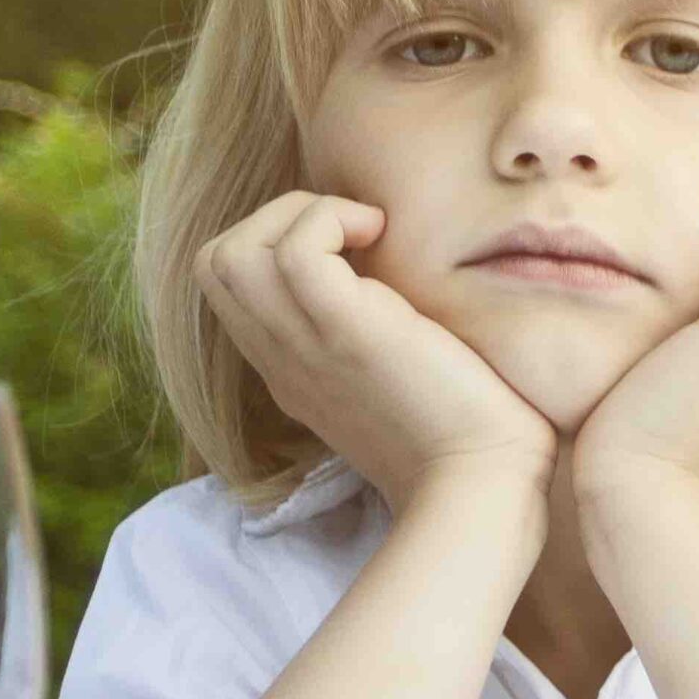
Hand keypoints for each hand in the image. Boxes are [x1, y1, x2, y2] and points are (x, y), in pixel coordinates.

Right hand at [194, 190, 558, 503]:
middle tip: (352, 231)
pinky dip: (330, 218)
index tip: (350, 248)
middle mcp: (284, 360)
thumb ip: (375, 342)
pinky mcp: (346, 332)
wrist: (484, 483)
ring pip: (230, 252)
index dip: (276, 243)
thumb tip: (393, 283)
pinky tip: (382, 234)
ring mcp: (306, 347)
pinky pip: (295, 250)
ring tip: (366, 231)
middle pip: (214, 264)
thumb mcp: (400, 382)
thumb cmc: (468, 435)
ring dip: (297, 214)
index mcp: (293, 372)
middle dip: (275, 218)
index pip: (232, 289)